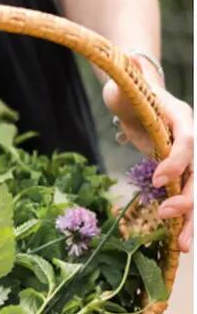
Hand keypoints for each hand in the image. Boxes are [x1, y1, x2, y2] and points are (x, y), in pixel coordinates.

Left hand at [103, 58, 193, 251]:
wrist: (136, 95)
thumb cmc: (129, 89)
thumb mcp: (124, 84)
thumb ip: (126, 81)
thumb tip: (127, 67)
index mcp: (182, 117)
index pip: (188, 140)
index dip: (178, 160)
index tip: (159, 180)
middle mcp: (191, 139)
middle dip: (189, 196)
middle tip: (169, 215)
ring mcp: (189, 157)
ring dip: (193, 218)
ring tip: (185, 246)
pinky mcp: (179, 171)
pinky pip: (185, 196)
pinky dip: (184, 219)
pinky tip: (178, 242)